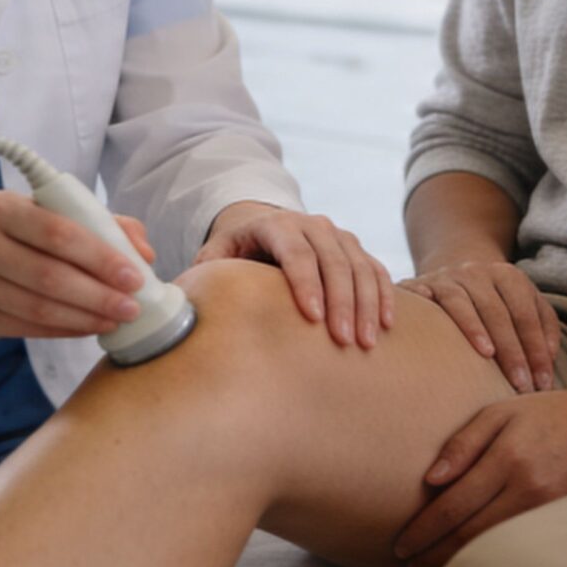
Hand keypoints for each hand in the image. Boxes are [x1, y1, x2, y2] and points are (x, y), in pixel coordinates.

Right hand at [0, 189, 157, 340]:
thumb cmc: (12, 233)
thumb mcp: (45, 213)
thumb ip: (100, 223)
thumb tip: (144, 252)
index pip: (57, 233)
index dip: (100, 257)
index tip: (134, 275)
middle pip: (49, 276)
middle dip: (98, 295)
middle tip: (132, 307)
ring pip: (38, 309)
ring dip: (85, 318)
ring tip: (116, 320)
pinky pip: (27, 329)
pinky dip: (65, 331)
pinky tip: (88, 327)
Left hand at [195, 201, 394, 347]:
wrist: (264, 228)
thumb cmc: (235, 252)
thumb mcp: (215, 256)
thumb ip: (204, 274)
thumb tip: (181, 303)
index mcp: (274, 224)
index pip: (294, 250)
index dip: (305, 282)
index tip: (311, 317)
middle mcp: (311, 224)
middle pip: (332, 259)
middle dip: (341, 301)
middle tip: (344, 341)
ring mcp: (337, 235)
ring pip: (359, 265)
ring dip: (366, 303)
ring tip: (365, 343)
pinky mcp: (355, 249)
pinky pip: (376, 270)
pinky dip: (384, 295)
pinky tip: (385, 326)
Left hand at [390, 383, 566, 566]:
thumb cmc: (550, 413)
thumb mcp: (502, 411)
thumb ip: (463, 443)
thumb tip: (429, 480)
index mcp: (507, 458)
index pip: (453, 506)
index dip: (423, 530)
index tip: (400, 544)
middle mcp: (527, 488)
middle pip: (468, 534)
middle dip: (433, 553)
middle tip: (407, 562)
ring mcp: (546, 508)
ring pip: (491, 545)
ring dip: (455, 561)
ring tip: (428, 566)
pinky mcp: (558, 519)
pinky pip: (514, 544)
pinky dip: (486, 555)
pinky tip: (467, 558)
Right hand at [398, 258, 559, 393]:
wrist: (453, 272)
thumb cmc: (497, 301)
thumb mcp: (525, 305)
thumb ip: (543, 328)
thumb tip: (548, 362)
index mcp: (507, 276)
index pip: (526, 314)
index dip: (536, 349)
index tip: (542, 383)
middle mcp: (476, 272)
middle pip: (497, 311)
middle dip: (511, 350)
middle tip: (520, 385)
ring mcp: (445, 278)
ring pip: (461, 302)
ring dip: (474, 328)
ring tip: (487, 355)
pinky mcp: (418, 285)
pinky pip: (420, 298)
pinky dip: (425, 310)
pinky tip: (431, 333)